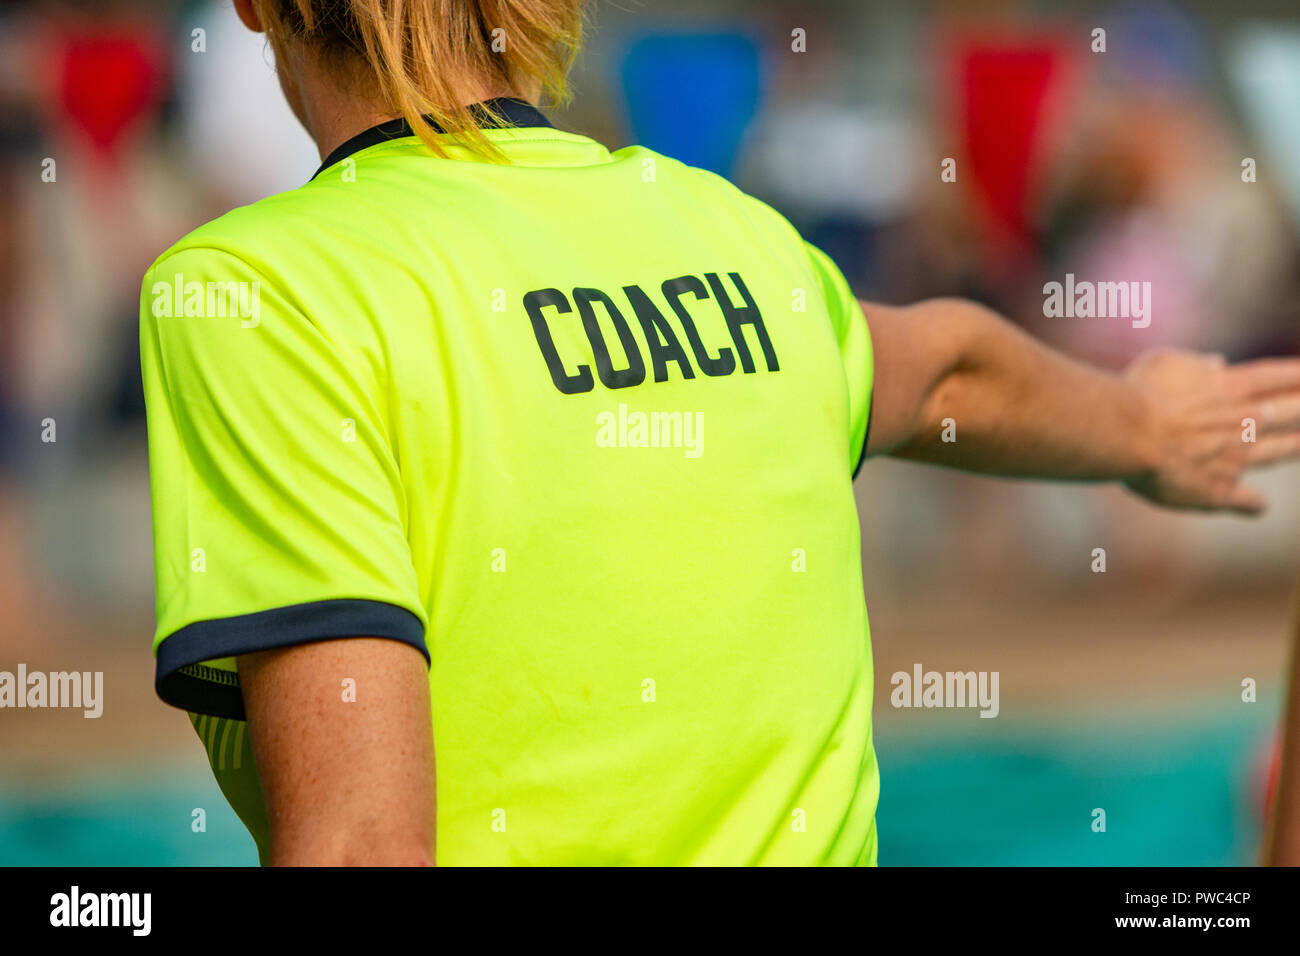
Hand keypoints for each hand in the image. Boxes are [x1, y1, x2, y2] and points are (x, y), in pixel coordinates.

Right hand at [1122, 349, 1299, 514]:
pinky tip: (1259, 506)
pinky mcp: (1219, 491)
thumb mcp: (1168, 362)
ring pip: (1278, 452)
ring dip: (1293, 447)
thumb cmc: (1143, 394)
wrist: (1133, 437)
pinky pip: (1246, 500)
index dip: (1296, 375)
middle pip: (1291, 412)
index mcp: (1232, 387)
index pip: (1277, 377)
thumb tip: (1218, 363)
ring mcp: (1237, 458)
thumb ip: (1196, 363)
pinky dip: (1254, 504)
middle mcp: (1245, 422)